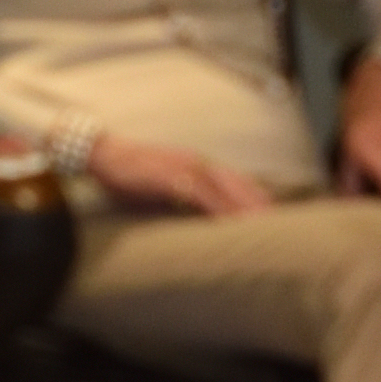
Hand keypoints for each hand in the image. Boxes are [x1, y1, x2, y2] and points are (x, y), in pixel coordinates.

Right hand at [81, 131, 277, 220]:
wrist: (102, 155)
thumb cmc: (128, 175)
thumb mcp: (160, 189)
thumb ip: (180, 201)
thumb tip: (191, 220)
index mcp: (195, 164)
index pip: (233, 180)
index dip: (254, 196)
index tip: (270, 214)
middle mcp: (195, 162)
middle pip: (236, 183)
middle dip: (257, 203)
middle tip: (278, 224)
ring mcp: (184, 168)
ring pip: (223, 188)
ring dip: (242, 207)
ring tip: (260, 226)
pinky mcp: (171, 177)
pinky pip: (200, 194)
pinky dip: (217, 208)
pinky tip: (227, 222)